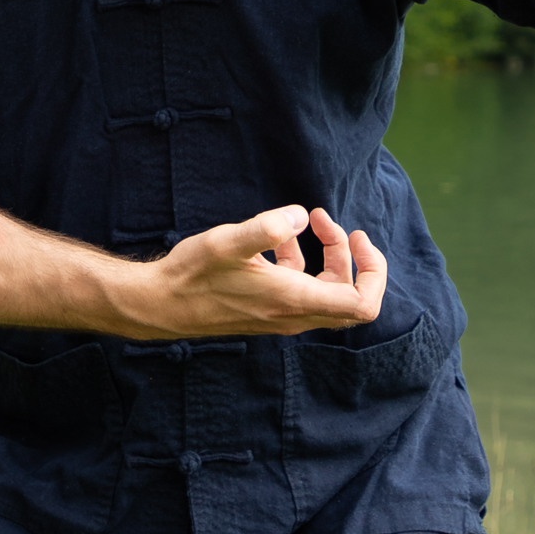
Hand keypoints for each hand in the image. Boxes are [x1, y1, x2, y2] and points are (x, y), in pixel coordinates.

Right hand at [115, 204, 386, 338]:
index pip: (362, 305)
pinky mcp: (268, 311)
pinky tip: (281, 237)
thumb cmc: (192, 275)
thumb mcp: (228, 242)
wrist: (160, 305)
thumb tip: (301, 216)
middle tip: (339, 226)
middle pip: (351, 299)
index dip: (374, 272)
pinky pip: (302, 290)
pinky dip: (303, 263)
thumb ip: (268, 227)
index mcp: (294, 301)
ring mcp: (281, 317)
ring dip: (330, 257)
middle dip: (354, 260)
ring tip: (312, 220)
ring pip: (328, 293)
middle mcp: (294, 316)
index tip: (358, 238)